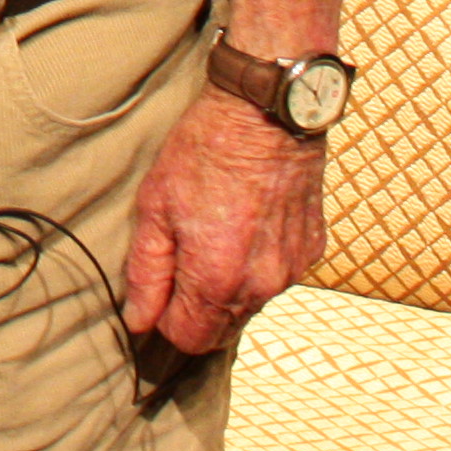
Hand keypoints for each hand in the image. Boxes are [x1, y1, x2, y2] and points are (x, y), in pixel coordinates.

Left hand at [118, 85, 325, 354]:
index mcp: (218, 279)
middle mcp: (261, 285)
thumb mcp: (155, 206)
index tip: (158, 292)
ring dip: (228, 287)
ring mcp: (291, 269)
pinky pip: (277, 276)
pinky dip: (258, 264)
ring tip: (214, 234)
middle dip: (196, 310)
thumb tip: (139, 319)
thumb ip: (146, 271)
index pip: (190, 339)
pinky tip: (246, 225)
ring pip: (250, 304)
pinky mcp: (311, 249)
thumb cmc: (204, 151)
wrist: (264, 111)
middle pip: (222, 330)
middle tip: (181, 260)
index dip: (165, 320)